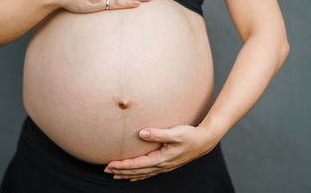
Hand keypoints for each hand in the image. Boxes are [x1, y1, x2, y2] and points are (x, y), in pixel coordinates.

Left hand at [103, 123, 220, 181]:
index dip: (123, 165)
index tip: (110, 164)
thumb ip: (158, 133)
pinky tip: (132, 177)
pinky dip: (138, 175)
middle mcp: (162, 165)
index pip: (138, 164)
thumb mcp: (175, 132)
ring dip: (127, 174)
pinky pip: (148, 173)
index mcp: (162, 158)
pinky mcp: (166, 164)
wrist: (204, 141)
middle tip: (106, 169)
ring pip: (142, 173)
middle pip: (137, 170)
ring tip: (114, 175)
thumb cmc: (190, 135)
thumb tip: (141, 133)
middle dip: (121, 170)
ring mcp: (164, 166)